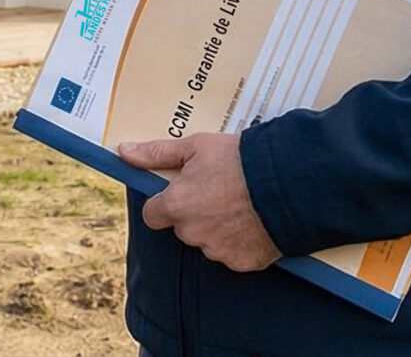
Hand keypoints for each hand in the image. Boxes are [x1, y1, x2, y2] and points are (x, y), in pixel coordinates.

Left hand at [118, 133, 278, 271]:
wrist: (287, 183)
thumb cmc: (239, 160)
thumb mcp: (195, 147)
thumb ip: (156, 154)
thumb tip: (124, 152)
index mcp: (175, 206)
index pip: (153, 214)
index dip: (165, 202)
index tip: (182, 192)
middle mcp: (192, 233)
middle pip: (183, 228)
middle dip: (195, 214)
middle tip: (219, 193)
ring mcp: (218, 250)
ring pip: (208, 242)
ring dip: (218, 229)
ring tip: (241, 205)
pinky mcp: (242, 262)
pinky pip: (234, 254)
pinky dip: (241, 243)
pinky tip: (254, 222)